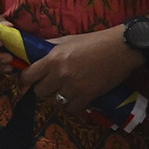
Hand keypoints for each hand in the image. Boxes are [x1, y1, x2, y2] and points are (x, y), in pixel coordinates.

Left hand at [15, 26, 138, 112]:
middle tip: (50, 86)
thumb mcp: (68, 40)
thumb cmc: (95, 41)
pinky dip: (72, 106)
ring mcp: (74, 86)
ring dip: (58, 98)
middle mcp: (60, 74)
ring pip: (54, 102)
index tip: (31, 79)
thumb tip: (35, 50)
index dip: (27, 79)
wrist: (121, 48)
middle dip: (43, 90)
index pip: (28, 76)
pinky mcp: (88, 95)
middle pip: (39, 92)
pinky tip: (76, 99)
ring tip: (64, 92)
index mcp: (53, 59)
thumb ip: (50, 47)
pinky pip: (72, 109)